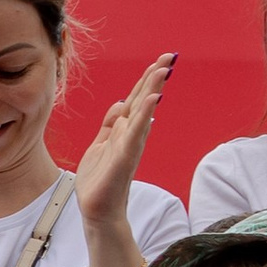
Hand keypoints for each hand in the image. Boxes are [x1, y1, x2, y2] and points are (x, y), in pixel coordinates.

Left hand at [74, 53, 173, 242]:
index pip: (135, 100)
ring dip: (152, 90)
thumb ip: (110, 125)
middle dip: (155, 78)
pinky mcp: (124, 157)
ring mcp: (129, 145)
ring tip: (163, 70)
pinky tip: (152, 100)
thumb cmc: (100, 180)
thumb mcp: (100, 145)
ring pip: (142, 112)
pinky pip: (135, 133)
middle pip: (143, 101)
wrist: (98, 210)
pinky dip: (143, 116)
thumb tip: (119, 103)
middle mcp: (130, 135)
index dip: (145, 81)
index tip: (159, 61)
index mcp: (123, 131)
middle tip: (169, 57)